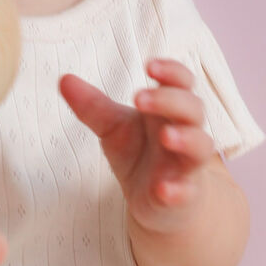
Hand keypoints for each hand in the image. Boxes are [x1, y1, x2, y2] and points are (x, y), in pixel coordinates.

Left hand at [60, 59, 215, 234]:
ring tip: (165, 136)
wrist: (158, 200)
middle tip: (139, 98)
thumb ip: (92, 106)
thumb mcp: (113, 128)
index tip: (149, 66)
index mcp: (169, 110)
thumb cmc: (140, 154)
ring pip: (201, 147)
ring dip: (186, 139)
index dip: (172, 72)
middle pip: (193, 109)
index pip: (182, 83)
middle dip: (169, 101)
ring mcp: (187, 165)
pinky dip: (178, 190)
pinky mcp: (184, 195)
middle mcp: (186, 132)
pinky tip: (163, 189)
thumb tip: (64, 79)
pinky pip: (187, 191)